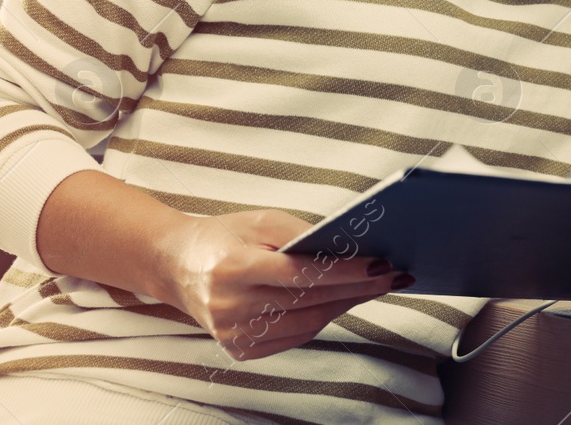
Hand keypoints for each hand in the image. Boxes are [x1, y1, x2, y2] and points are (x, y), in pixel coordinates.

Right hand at [152, 209, 408, 360]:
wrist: (176, 266)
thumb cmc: (225, 236)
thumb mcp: (260, 220)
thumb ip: (302, 234)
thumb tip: (350, 249)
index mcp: (232, 267)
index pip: (300, 274)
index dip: (344, 271)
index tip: (381, 264)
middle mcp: (230, 306)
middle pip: (309, 301)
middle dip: (358, 288)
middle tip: (394, 274)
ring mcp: (233, 334)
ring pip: (307, 323)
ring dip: (346, 304)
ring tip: (376, 286)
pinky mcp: (239, 349)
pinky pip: (295, 336)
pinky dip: (322, 318)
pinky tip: (343, 301)